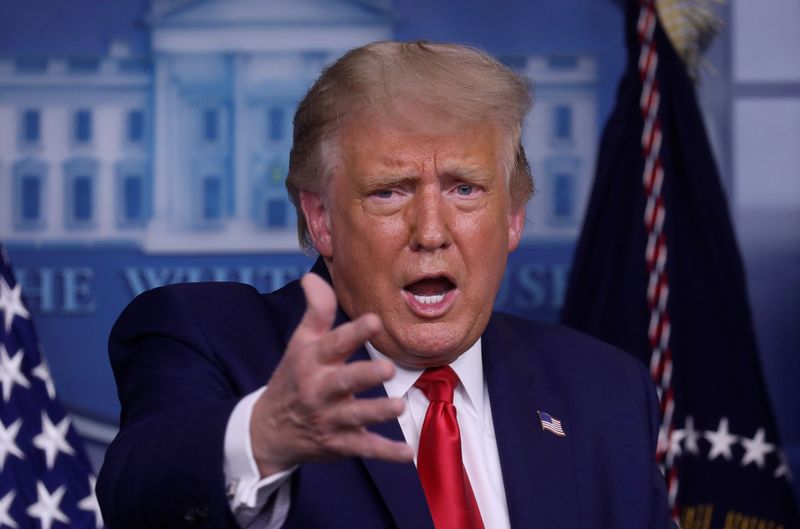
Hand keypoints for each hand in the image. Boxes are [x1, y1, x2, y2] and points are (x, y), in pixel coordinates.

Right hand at [250, 273, 414, 476]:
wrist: (268, 431)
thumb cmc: (292, 378)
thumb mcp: (299, 343)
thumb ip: (315, 311)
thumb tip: (310, 276)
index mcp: (312, 361)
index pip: (333, 343)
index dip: (353, 332)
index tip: (374, 320)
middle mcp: (320, 390)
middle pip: (344, 381)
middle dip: (364, 376)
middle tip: (386, 369)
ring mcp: (330, 419)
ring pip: (356, 416)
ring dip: (377, 412)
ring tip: (398, 406)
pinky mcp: (339, 444)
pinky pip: (365, 449)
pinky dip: (386, 452)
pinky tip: (408, 452)